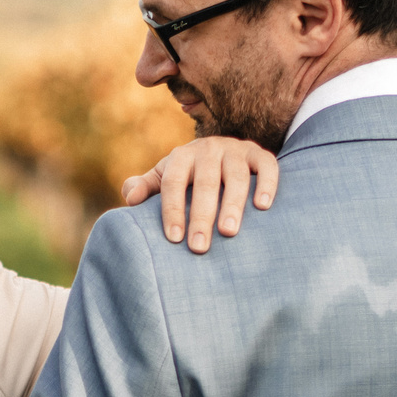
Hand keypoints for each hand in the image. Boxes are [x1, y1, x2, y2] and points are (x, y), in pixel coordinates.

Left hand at [122, 136, 281, 254]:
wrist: (224, 152)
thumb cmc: (190, 175)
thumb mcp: (166, 178)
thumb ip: (146, 187)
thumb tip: (131, 199)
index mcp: (182, 156)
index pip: (174, 182)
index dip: (172, 209)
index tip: (174, 238)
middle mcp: (209, 149)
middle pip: (204, 182)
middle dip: (201, 216)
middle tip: (199, 247)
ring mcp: (236, 150)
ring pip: (235, 177)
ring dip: (232, 205)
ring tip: (228, 232)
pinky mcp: (260, 154)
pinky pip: (266, 167)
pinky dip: (266, 184)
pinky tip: (263, 207)